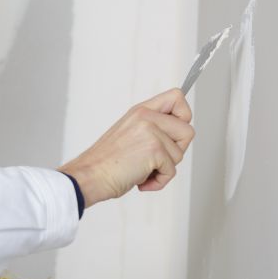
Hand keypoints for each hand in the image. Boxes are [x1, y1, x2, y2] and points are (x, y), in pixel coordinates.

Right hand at [58, 88, 194, 206]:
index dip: (183, 116)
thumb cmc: (107, 161)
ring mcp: (150, 131)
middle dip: (177, 150)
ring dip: (164, 168)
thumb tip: (179, 133)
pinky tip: (141, 180)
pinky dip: (159, 181)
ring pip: (180, 154)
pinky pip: (172, 171)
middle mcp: (146, 116)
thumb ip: (152, 127)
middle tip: (156, 158)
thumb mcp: (129, 133)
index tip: (174, 132)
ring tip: (142, 170)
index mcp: (140, 110)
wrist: (90, 175)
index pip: (177, 97)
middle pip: (187, 130)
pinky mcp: (154, 149)